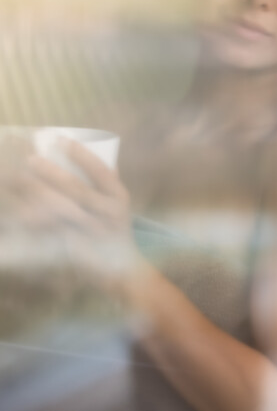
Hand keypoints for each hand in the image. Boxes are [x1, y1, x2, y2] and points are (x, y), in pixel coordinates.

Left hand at [0, 138, 137, 283]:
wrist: (122, 270)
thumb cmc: (115, 229)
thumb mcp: (117, 204)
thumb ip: (106, 181)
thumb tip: (88, 149)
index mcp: (120, 197)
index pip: (101, 171)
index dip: (81, 155)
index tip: (61, 140)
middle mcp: (110, 214)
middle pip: (77, 190)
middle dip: (52, 173)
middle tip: (30, 159)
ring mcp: (93, 233)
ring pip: (62, 210)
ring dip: (39, 194)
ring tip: (20, 179)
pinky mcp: (77, 248)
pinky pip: (53, 230)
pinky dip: (35, 219)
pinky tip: (19, 210)